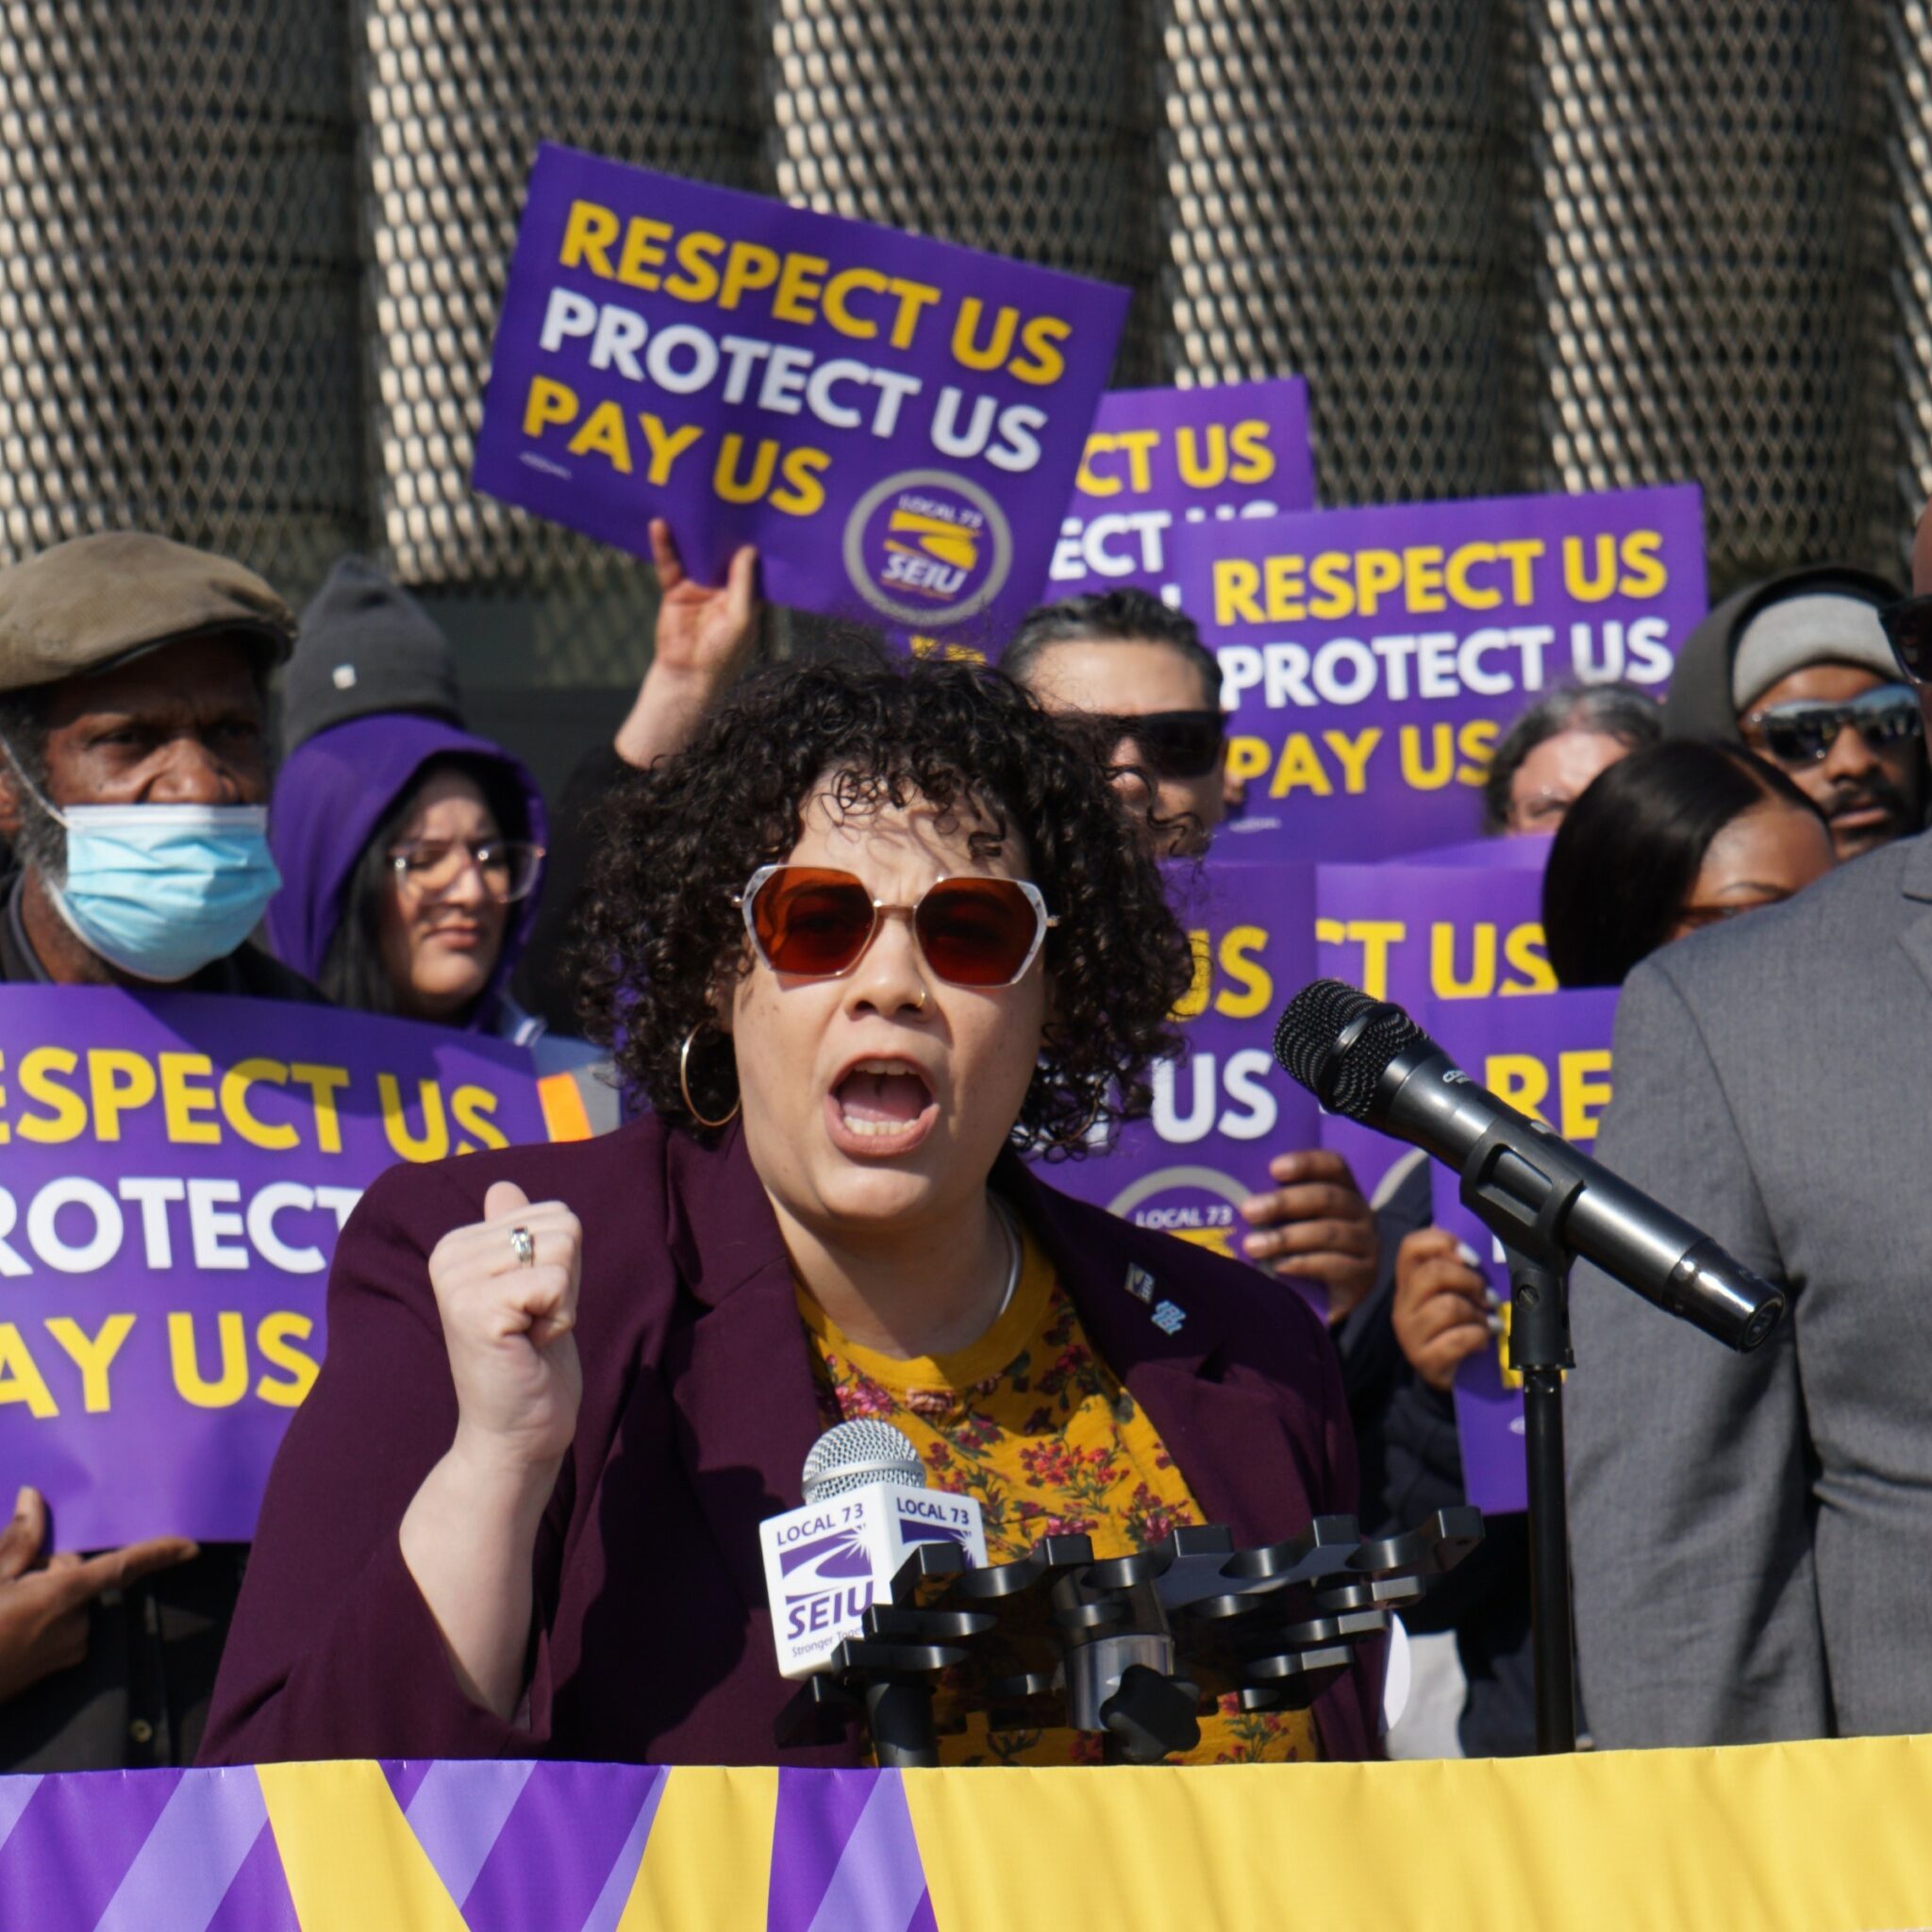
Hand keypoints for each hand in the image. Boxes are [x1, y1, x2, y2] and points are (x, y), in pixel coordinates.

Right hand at [0, 1486, 196, 1703]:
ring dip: (45, 1599)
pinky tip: (8, 1626)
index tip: (190, 1545)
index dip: (157, 1554)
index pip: (121, 1567)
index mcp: (63, 1595)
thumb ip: (18, 1540)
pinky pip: (59, 1630)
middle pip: (78, 1579)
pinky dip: (42, 1620)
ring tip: (4, 1606)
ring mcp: (67, 1651)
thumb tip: (34, 1497)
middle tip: (11, 1582)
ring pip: (68, 1605)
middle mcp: (76, 1624)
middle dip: (52, 1573)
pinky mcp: (55, 1670)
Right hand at [426, 1180, 583, 1475]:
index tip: (532, 1307)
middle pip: (562, 1227)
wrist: (516, 1433)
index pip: (555, 1212)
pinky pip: (554, 1283)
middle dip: (566, 1281)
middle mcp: (448, 1254)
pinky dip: (559, 1318)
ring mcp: (458, 1282)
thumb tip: (502, 1185)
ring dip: (563, 1300)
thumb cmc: (530, 1359)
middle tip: (533, 1325)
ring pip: (562, 1250)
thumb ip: (514, 1234)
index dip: (563, 1265)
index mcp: (458, 1243)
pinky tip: (529, 1346)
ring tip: (530, 1334)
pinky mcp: (476, 1310)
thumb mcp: (530, 1286)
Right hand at [649, 518, 758, 679]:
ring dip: (692, 533)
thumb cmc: (723, 653)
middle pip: (723, 552)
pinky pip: (670, 564)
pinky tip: (660, 526)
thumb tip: (748, 550)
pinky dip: (665, 546)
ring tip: (689, 504)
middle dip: (723, 530)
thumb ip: (744, 583)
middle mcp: (725, 588)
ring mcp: (699, 588)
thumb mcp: (741, 617)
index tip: (756, 514)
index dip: (753, 541)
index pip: (752, 563)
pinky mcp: (676, 590)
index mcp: (748, 596)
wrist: (687, 676)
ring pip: (696, 554)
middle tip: (723, 497)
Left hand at [1238, 1150, 1379, 1320]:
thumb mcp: (1286, 1223)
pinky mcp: (1363, 1277)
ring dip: (1287, 1238)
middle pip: (1327, 1198)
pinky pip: (1335, 1266)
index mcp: (1342, 1190)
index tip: (1273, 1169)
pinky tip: (1278, 1268)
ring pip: (1329, 1233)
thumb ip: (1271, 1208)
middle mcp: (1360, 1213)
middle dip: (1284, 1202)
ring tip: (1252, 1246)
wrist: (1320, 1301)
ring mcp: (1366, 1245)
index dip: (1306, 1163)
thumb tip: (1232, 1195)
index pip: (1332, 1165)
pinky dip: (1303, 1265)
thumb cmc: (1295, 1250)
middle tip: (1248, 1211)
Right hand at [1391, 1229, 1495, 1390]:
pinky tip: (1483, 1342)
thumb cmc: (1458, 1326)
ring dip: (1478, 1315)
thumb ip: (1455, 1265)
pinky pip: (1456, 1340)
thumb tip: (1453, 1227)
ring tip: (1488, 1324)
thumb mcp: (1454, 1292)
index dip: (1443, 1243)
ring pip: (1448, 1307)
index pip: (1411, 1246)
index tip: (1471, 1257)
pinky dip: (1478, 1338)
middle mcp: (1403, 1304)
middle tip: (1487, 1298)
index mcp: (1409, 1282)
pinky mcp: (1424, 1360)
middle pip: (1433, 1274)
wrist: (1455, 1376)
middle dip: (1470, 1282)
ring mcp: (1410, 1333)